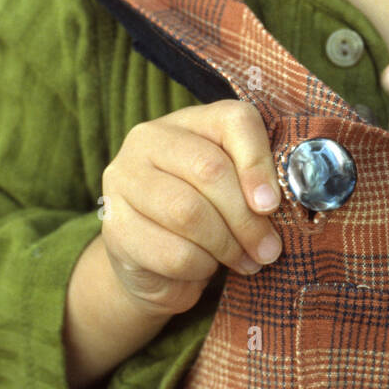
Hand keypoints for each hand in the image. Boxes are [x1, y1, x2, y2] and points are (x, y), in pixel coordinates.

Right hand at [100, 101, 284, 315]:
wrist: (155, 263)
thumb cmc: (209, 216)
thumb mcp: (237, 191)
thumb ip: (258, 185)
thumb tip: (275, 204)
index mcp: (190, 120)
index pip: (233, 120)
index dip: (258, 163)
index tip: (273, 205)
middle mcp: (149, 139)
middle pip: (210, 170)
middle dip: (247, 217)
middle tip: (269, 248)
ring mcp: (123, 180)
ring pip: (188, 213)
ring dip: (227, 246)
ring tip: (245, 261)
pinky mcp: (114, 227)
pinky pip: (172, 252)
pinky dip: (200, 267)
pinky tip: (206, 267)